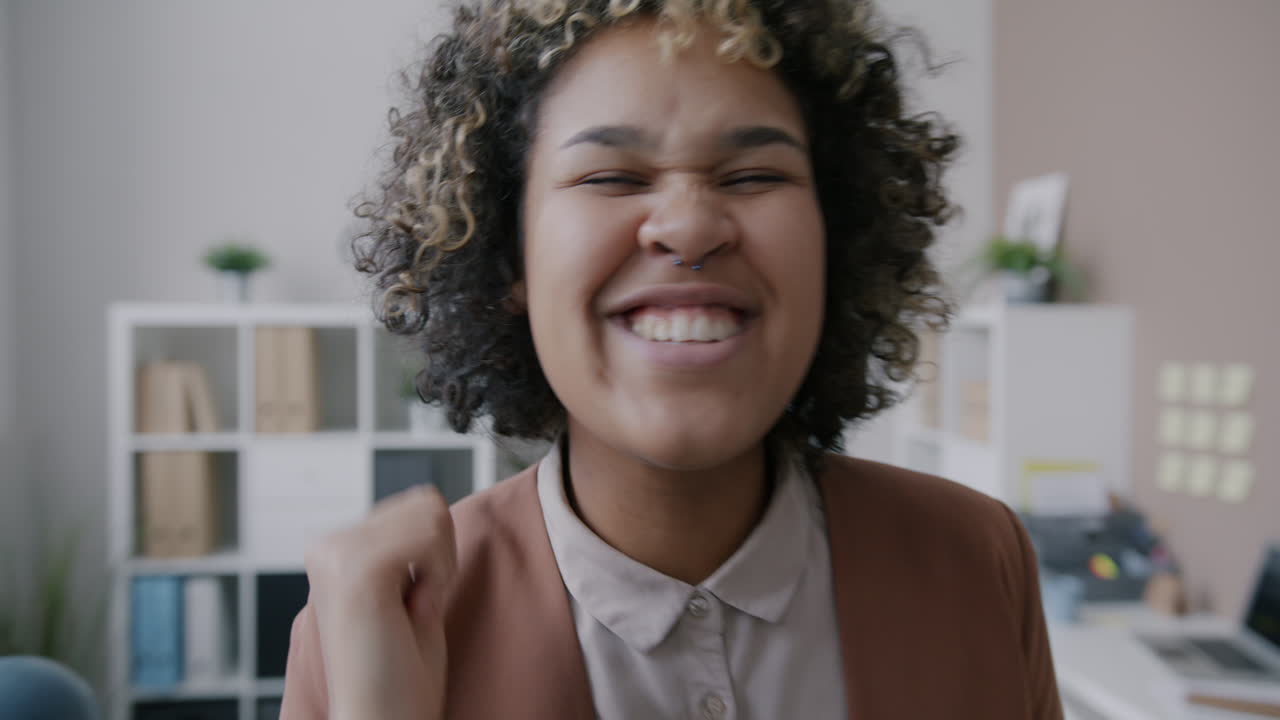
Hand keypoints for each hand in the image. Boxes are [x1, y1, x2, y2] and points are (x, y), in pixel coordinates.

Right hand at [303, 485, 456, 719]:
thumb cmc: (401, 675)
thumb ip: (410, 545)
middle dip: (439, 557)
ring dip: (439, 567)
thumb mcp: (407, 590)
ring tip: (409, 613)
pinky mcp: (354, 567)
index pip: (417, 505)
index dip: (434, 557)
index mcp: (333, 550)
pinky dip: (438, 575)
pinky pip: (430, 534)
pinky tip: (412, 612)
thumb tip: (429, 499)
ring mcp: (336, 553)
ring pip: (431, 513)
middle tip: (411, 611)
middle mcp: (326, 545)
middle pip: (426, 502)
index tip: (409, 606)